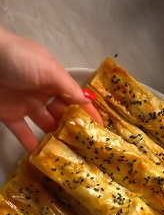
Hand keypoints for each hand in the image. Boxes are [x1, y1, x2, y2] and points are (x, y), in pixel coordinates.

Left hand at [0, 27, 102, 151]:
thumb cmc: (17, 58)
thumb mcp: (48, 69)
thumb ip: (68, 87)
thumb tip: (89, 101)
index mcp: (53, 78)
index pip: (75, 98)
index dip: (88, 111)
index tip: (101, 128)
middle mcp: (42, 92)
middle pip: (62, 113)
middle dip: (74, 127)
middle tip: (87, 146)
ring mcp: (26, 104)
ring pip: (46, 124)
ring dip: (57, 138)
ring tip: (70, 154)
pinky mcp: (10, 115)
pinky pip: (23, 133)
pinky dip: (32, 145)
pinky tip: (43, 156)